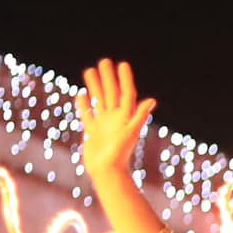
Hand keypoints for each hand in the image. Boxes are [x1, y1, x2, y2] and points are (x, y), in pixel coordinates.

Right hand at [75, 59, 156, 179]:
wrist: (107, 172)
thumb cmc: (120, 154)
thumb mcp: (131, 132)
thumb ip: (140, 116)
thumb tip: (152, 100)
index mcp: (126, 117)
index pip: (126, 93)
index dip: (125, 79)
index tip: (122, 64)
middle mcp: (115, 118)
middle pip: (111, 93)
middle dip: (108, 77)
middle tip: (104, 61)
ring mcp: (103, 124)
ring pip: (99, 100)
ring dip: (95, 86)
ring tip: (89, 70)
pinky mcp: (92, 131)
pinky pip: (87, 114)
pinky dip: (84, 104)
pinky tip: (80, 94)